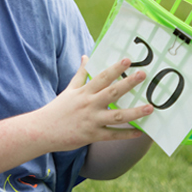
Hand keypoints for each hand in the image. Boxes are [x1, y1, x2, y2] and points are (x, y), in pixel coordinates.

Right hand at [36, 56, 153, 151]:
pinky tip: (140, 133)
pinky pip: (112, 135)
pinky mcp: (92, 135)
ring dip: (134, 112)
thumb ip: (81, 74)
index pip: (102, 77)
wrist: (41, 131)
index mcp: (84, 92)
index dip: (115, 68)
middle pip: (112, 92)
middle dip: (128, 83)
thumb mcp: (69, 89)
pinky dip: (126, 134)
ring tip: (150, 107)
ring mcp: (91, 120)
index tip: (128, 60)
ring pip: (116, 116)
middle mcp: (89, 105)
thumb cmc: (57, 109)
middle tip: (144, 75)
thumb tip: (86, 56)